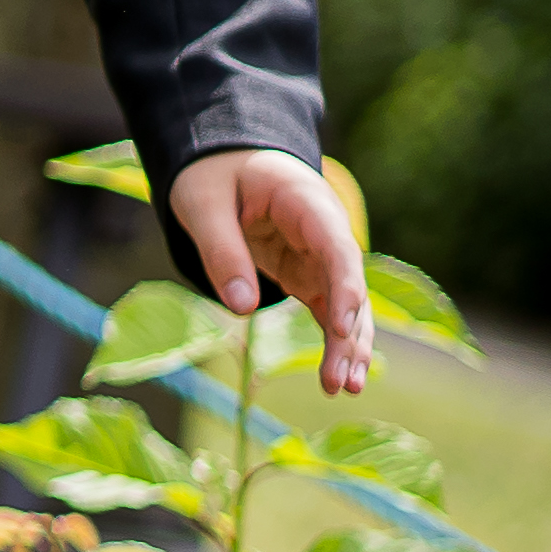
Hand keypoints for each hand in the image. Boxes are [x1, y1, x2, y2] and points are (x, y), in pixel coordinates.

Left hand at [170, 146, 376, 399]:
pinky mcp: (310, 276)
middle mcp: (326, 231)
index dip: (344, 288)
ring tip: (345, 389)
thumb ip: (221, 250)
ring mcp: (321, 256)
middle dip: (348, 334)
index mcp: (305, 201)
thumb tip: (241, 307)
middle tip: (342, 381)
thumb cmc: (214, 175)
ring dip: (348, 346)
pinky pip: (329, 311)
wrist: (225, 162)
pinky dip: (335, 342)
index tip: (340, 328)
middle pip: (348, 285)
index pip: (336, 247)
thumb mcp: (202, 203)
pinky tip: (338, 378)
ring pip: (346, 305)